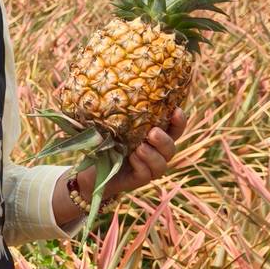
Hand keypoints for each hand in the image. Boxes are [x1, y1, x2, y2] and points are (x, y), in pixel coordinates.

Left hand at [54, 109, 186, 228]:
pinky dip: (141, 165)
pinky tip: (132, 158)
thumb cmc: (102, 141)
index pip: (174, 128)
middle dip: (165, 140)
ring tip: (141, 148)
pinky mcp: (138, 180)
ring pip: (162, 163)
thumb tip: (119, 88)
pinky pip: (146, 174)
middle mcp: (155, 152)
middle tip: (153, 133)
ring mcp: (148, 168)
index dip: (179, 121)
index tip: (176, 111)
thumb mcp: (112, 125)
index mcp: (154, 135)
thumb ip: (122, 114)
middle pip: (171, 147)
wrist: (89, 170)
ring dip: (153, 154)